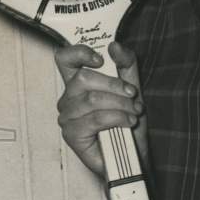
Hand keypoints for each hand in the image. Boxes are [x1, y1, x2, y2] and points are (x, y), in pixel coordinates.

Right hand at [54, 40, 145, 177]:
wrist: (133, 153)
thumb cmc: (128, 121)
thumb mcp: (132, 86)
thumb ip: (126, 63)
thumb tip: (114, 46)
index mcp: (79, 83)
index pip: (64, 59)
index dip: (79, 53)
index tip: (100, 59)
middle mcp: (68, 98)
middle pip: (83, 78)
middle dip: (114, 85)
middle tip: (133, 95)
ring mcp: (67, 117)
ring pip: (92, 99)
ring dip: (121, 105)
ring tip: (134, 112)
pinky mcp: (71, 135)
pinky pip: (94, 119)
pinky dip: (117, 118)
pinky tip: (128, 123)